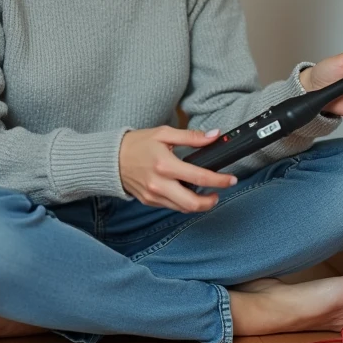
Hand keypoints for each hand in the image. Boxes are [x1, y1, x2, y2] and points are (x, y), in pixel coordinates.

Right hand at [119, 126, 237, 212]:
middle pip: (193, 203)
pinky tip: (187, 192)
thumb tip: (214, 136)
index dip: (219, 180)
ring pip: (183, 208)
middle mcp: (159, 184)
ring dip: (199, 204)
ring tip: (206, 194)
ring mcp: (154, 195)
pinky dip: (183, 203)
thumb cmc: (137, 144)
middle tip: (219, 193)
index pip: (199, 177)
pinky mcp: (149, 201)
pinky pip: (172, 206)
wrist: (111, 159)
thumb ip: (191, 136)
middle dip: (211, 201)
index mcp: (165, 165)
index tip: (231, 180)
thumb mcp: (164, 133)